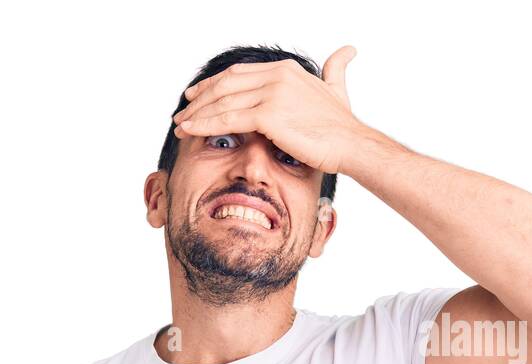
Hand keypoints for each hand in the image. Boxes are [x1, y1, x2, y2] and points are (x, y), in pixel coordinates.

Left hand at [172, 46, 363, 173]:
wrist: (350, 144)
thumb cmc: (342, 125)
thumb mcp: (336, 89)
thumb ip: (333, 70)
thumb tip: (347, 51)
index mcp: (285, 69)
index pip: (238, 73)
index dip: (214, 84)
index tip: (197, 96)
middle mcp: (277, 76)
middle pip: (225, 84)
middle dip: (200, 99)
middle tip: (183, 112)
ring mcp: (272, 93)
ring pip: (222, 101)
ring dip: (197, 114)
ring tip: (180, 125)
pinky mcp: (269, 114)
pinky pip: (227, 119)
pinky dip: (204, 124)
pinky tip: (190, 130)